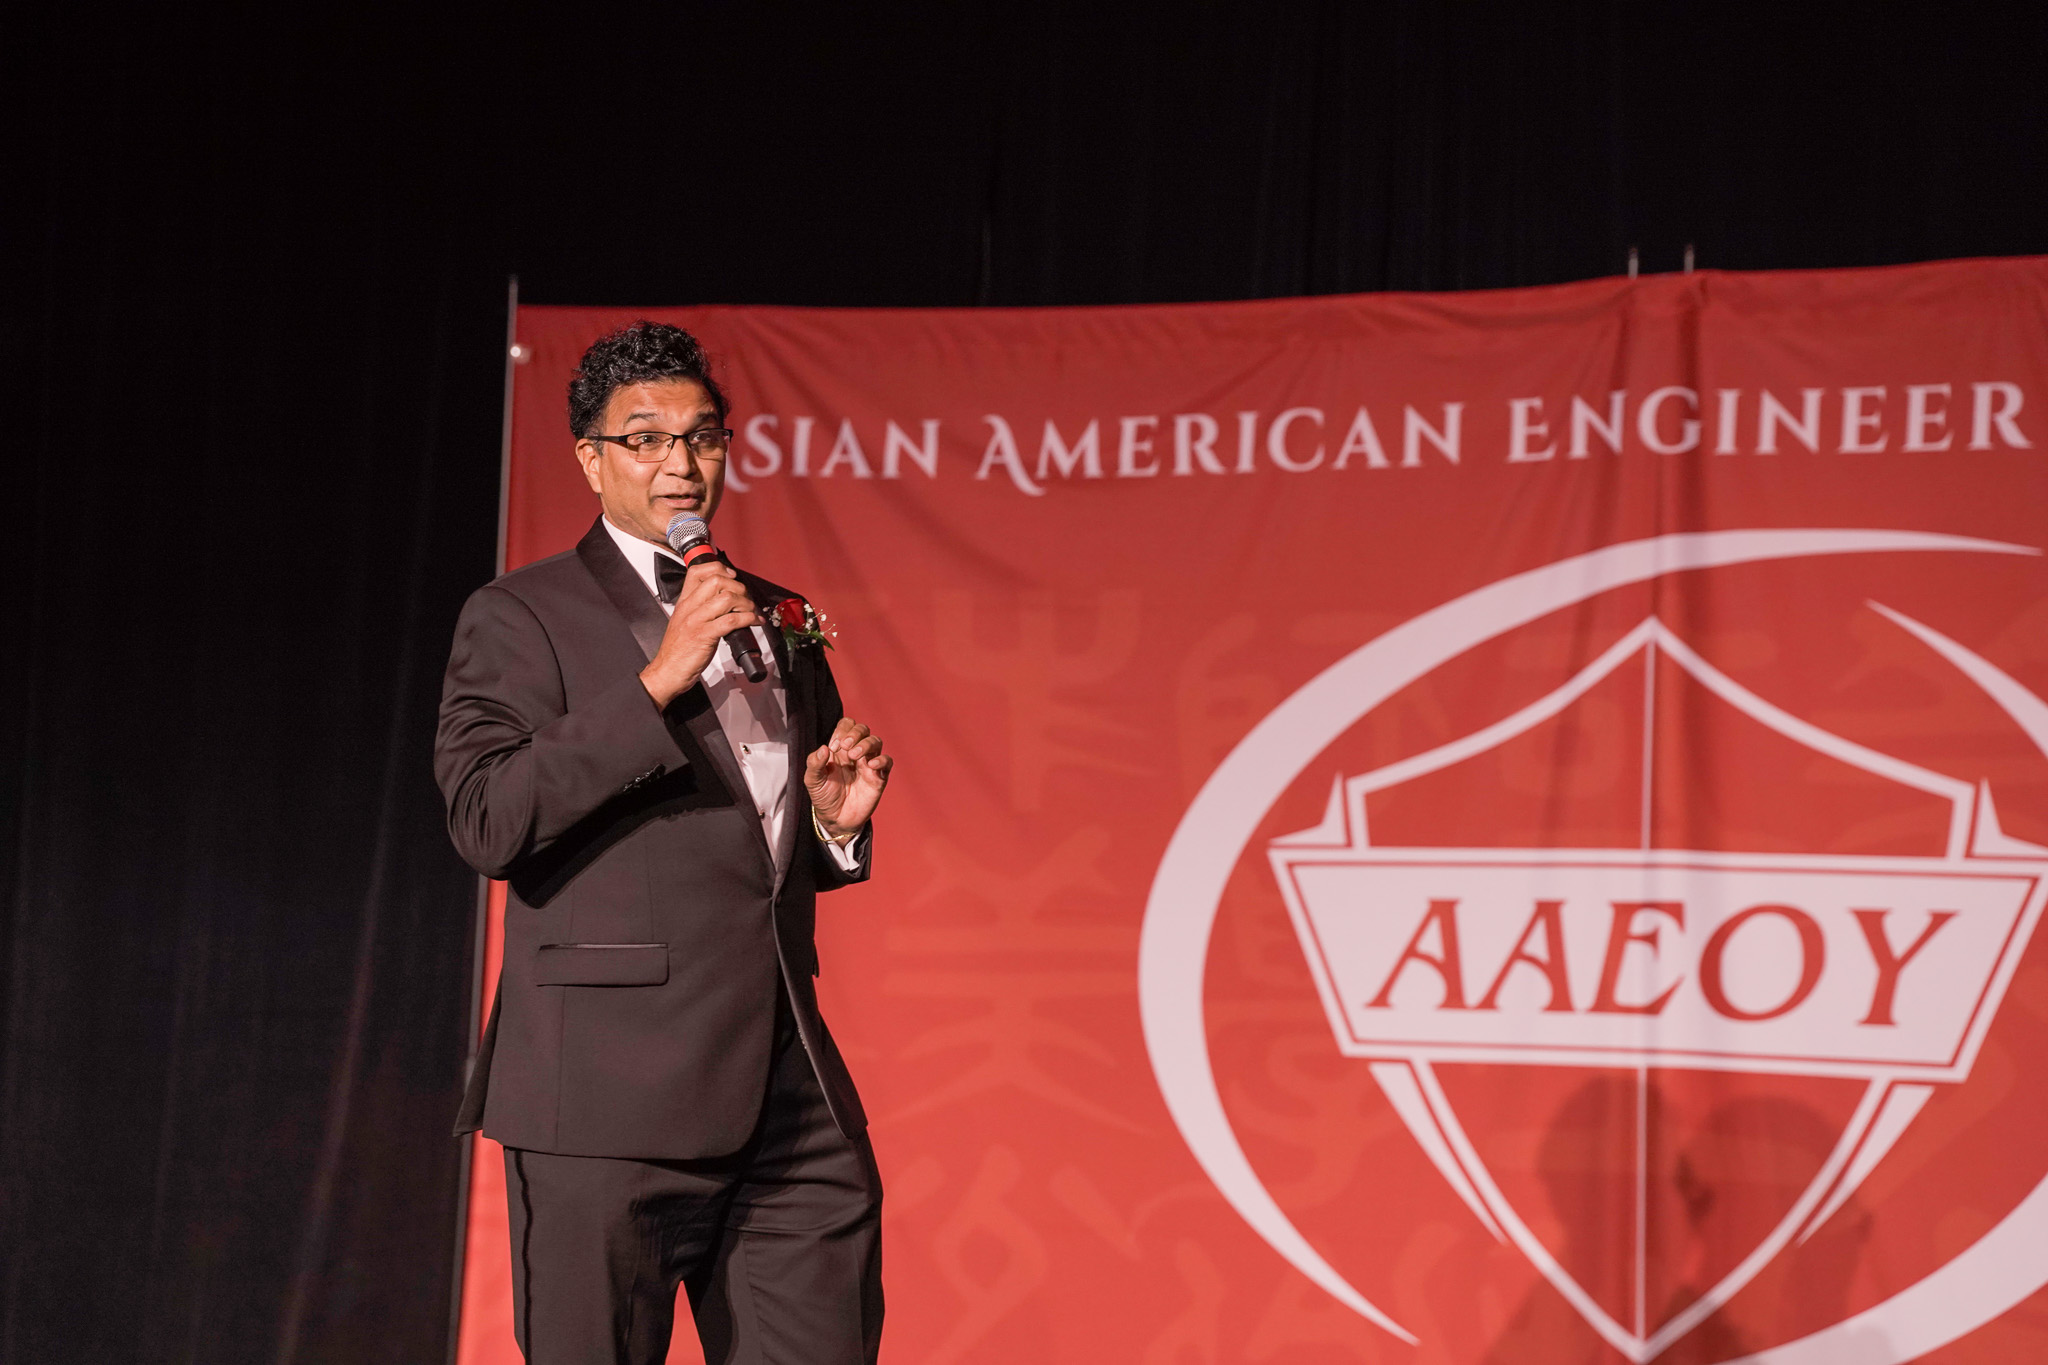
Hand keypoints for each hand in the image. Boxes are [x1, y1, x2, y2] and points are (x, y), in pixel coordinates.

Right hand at [639, 560, 759, 706]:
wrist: (667, 671)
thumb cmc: (678, 650)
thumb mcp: (685, 621)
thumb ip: (700, 607)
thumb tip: (725, 598)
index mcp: (684, 601)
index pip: (698, 570)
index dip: (719, 568)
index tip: (732, 575)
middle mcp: (689, 607)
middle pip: (717, 580)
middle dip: (738, 586)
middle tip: (746, 598)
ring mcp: (697, 620)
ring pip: (727, 598)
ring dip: (746, 603)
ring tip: (751, 612)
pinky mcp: (705, 636)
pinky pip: (732, 620)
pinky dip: (749, 619)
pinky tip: (754, 622)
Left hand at [805, 717, 890, 838]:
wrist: (835, 819)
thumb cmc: (824, 796)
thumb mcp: (812, 780)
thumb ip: (814, 763)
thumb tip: (824, 748)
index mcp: (840, 749)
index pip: (847, 726)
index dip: (842, 731)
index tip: (835, 746)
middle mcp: (855, 753)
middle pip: (863, 729)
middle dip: (855, 733)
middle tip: (845, 747)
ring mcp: (868, 764)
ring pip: (876, 741)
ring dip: (866, 744)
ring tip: (854, 756)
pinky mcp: (878, 777)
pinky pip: (887, 761)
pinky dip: (881, 760)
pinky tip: (870, 766)